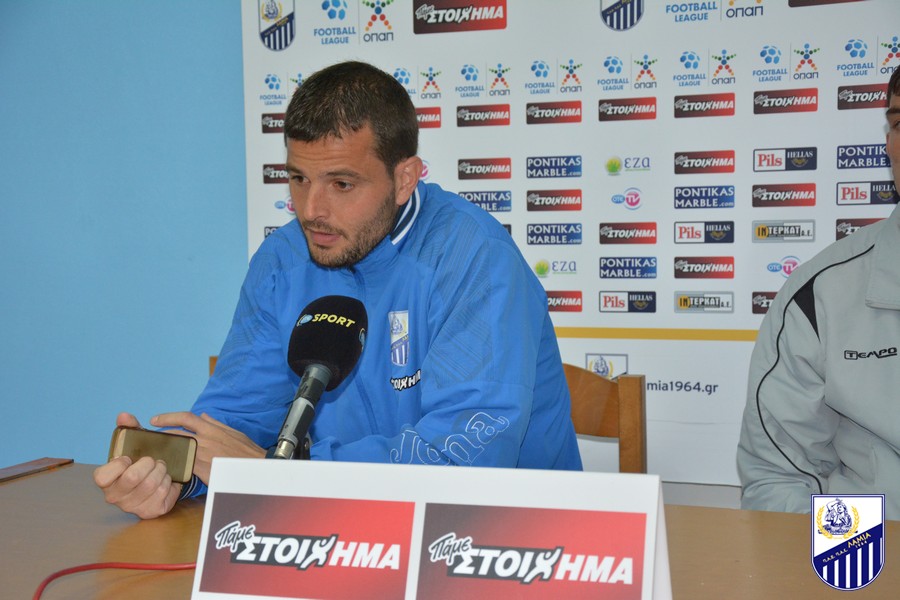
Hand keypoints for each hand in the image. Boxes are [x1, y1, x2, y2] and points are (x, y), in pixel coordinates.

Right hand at [93, 413, 182, 518]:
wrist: (151, 481)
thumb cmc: (137, 462)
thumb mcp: (132, 445)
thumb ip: (128, 429)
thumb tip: (124, 416)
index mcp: (105, 481)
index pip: (102, 477)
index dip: (119, 464)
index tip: (128, 458)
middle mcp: (115, 497)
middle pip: (134, 477)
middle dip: (149, 463)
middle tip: (153, 460)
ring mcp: (133, 507)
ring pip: (153, 484)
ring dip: (162, 471)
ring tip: (161, 467)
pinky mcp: (151, 511)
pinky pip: (166, 493)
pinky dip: (171, 482)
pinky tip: (167, 479)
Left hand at [150, 412, 265, 483]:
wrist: (255, 468)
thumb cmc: (247, 451)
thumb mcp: (234, 432)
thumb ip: (216, 424)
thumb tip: (203, 416)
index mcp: (212, 429)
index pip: (186, 418)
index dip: (168, 417)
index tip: (154, 420)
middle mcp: (204, 440)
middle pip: (175, 434)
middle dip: (160, 435)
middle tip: (148, 438)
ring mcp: (202, 455)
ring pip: (176, 450)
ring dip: (164, 451)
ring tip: (153, 453)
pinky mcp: (202, 470)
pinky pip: (183, 466)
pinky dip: (174, 465)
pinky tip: (167, 467)